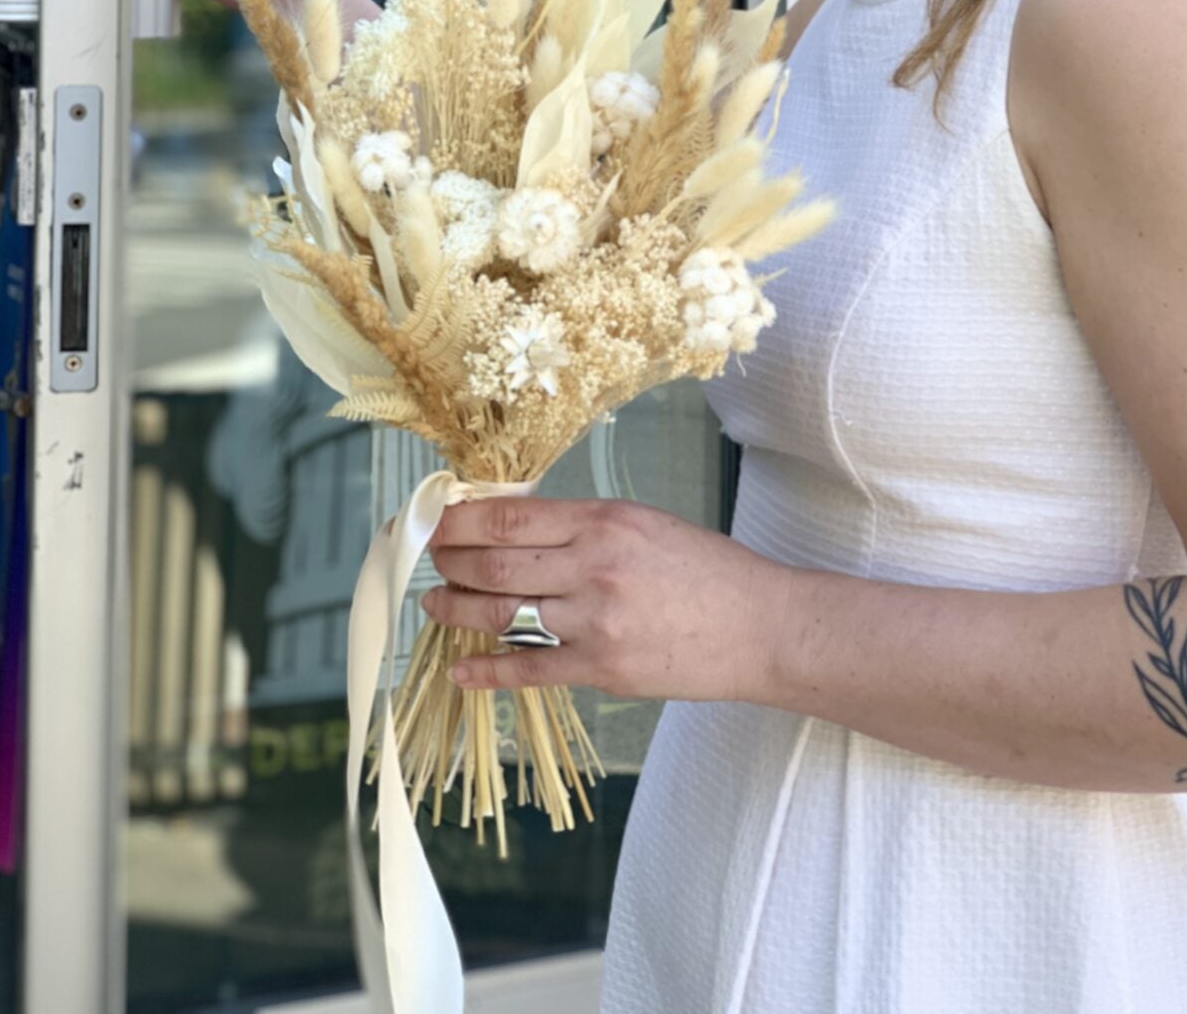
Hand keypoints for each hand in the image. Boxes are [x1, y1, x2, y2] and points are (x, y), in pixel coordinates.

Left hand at [423, 493, 787, 704]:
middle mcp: (594, 566)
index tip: (436, 520)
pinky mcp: (601, 669)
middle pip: (495, 564)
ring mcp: (595, 621)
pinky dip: (487, 671)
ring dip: (455, 608)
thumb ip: (585, 527)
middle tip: (428, 559)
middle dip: (449, 561)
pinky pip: (528, 670)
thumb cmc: (707, 570)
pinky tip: (461, 668)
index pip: (511, 516)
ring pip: (500, 615)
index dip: (462, 520)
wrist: (758, 626)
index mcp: (605, 521)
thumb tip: (517, 528)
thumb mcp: (645, 524)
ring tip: (433, 603)